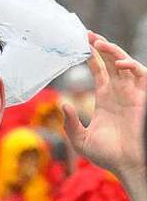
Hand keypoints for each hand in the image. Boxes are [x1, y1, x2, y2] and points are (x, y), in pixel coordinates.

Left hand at [63, 33, 146, 184]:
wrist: (128, 167)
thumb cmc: (108, 156)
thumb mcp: (80, 139)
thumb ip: (70, 122)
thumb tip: (63, 104)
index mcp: (105, 99)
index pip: (100, 71)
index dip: (91, 56)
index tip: (79, 43)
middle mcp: (120, 93)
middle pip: (111, 62)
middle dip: (101, 46)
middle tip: (86, 33)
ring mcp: (132, 94)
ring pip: (125, 64)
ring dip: (114, 51)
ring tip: (97, 42)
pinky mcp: (143, 98)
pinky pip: (141, 74)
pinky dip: (131, 65)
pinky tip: (117, 63)